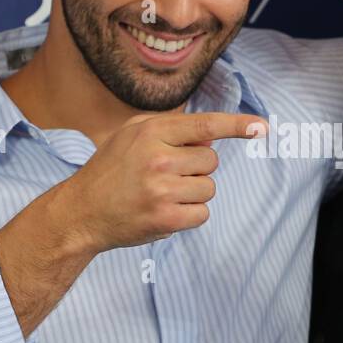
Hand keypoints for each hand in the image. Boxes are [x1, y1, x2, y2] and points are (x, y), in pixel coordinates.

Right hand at [67, 111, 267, 253]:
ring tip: (160, 194)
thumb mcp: (131, 134)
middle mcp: (157, 158)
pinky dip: (189, 214)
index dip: (237, 125)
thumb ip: (169, 128)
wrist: (81, 212)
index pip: (205, 125)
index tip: (262, 127)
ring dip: (192, 193)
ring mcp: (162, 189)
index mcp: (151, 132)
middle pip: (211, 161)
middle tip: (165, 175)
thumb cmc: (110, 170)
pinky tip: (164, 211)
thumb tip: (211, 138)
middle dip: (195, 169)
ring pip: (208, 188)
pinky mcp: (165, 218)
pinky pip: (202, 213)